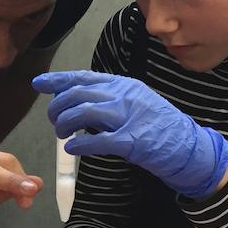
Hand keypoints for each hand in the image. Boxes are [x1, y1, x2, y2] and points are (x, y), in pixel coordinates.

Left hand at [33, 70, 227, 198]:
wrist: (188, 146)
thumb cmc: (159, 127)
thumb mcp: (135, 102)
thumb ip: (110, 99)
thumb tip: (78, 103)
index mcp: (124, 85)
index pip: (84, 77)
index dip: (58, 80)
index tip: (39, 84)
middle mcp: (124, 96)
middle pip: (79, 93)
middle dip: (58, 107)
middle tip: (55, 121)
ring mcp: (129, 117)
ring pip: (84, 112)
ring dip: (66, 124)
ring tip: (62, 135)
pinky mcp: (132, 140)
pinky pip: (98, 140)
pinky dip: (81, 145)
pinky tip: (73, 149)